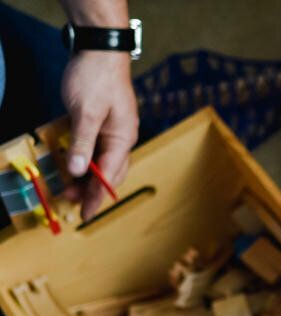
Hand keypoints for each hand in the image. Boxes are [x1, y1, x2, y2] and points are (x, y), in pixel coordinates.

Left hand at [60, 50, 138, 220]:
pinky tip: (74, 163)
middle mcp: (122, 138)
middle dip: (91, 191)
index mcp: (122, 139)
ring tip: (70, 187)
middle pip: (110, 173)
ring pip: (103, 163)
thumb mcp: (85, 112)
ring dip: (88, 177)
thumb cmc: (96, 77)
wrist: (101, 49)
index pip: (109, 176)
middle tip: (71, 203)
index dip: (95, 197)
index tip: (84, 214)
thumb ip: (81, 142)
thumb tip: (77, 171)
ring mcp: (114, 130)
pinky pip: (97, 149)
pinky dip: (86, 160)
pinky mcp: (104, 122)